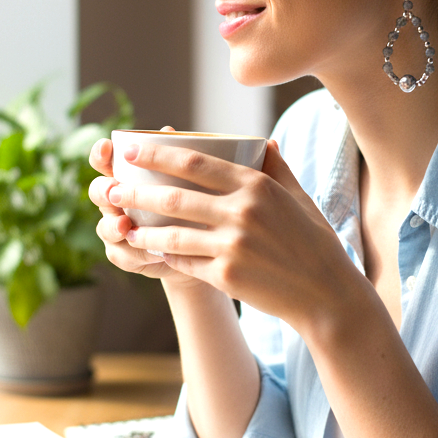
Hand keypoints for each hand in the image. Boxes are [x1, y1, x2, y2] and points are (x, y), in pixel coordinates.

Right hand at [88, 131, 192, 284]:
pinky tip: (150, 253)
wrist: (193, 245)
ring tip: (125, 225)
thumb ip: (171, 159)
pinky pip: (122, 254)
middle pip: (98, 193)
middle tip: (114, 190)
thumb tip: (167, 132)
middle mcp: (115, 202)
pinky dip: (135, 254)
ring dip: (113, 225)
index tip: (105, 147)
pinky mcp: (125, 254)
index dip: (100, 155)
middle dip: (103, 190)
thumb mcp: (182, 180)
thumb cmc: (184, 204)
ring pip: (105, 227)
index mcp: (125, 178)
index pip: (105, 162)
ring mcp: (116, 229)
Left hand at [106, 139, 360, 332]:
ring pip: (171, 234)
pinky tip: (151, 252)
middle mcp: (241, 212)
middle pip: (173, 197)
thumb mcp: (299, 197)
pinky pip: (184, 262)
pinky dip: (166, 257)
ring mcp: (232, 246)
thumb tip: (264, 142)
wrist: (327, 295)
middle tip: (110, 188)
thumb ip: (276, 167)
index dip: (156, 155)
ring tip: (120, 225)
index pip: (194, 163)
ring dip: (140, 230)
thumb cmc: (314, 243)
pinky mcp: (226, 276)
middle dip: (135, 192)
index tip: (130, 150)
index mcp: (256, 186)